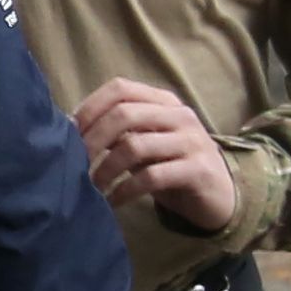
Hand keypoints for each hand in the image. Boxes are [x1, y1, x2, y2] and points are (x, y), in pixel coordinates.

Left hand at [76, 79, 239, 236]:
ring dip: (105, 170)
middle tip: (75, 164)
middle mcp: (179, 115)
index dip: (90, 107)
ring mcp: (191, 141)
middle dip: (92, 140)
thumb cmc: (173, 167)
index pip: (120, 88)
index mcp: (163, 101)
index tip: (70, 134)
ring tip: (92, 188)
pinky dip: (125, 191)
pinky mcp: (198, 170)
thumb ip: (118, 133)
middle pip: (124, 114)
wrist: (221, 195)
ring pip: (135, 146)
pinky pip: (152, 177)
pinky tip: (113, 202)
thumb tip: (70, 129)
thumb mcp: (145, 144)